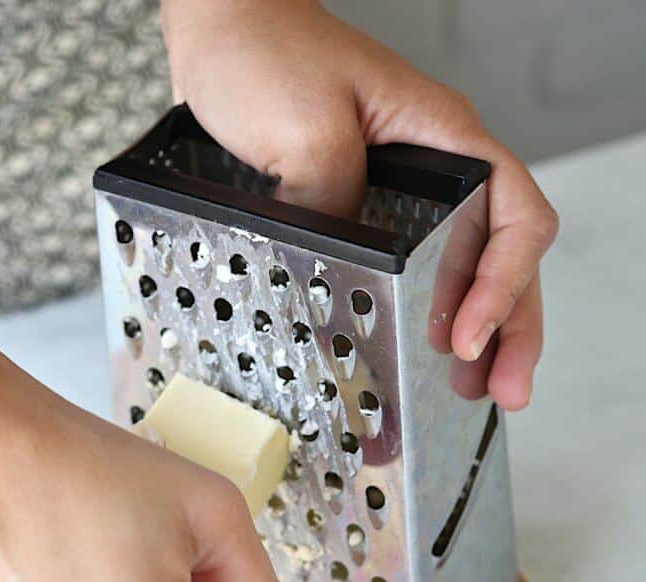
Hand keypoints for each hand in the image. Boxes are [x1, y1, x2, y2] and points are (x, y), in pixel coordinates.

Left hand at [162, 0, 558, 409]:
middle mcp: (435, 169)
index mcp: (442, 138)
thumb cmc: (263, 50)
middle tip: (502, 392)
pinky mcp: (365, 210)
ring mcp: (403, 193)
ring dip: (475, 331)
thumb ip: (332, 199)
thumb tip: (342, 271)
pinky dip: (421, 315)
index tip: (467, 339)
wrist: (221, 27)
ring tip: (472, 389)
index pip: (513, 215)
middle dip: (510, 327)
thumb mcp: (303, 124)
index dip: (502, 284)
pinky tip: (415, 351)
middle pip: (503, 254)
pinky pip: (411, 269)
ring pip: (462, 268)